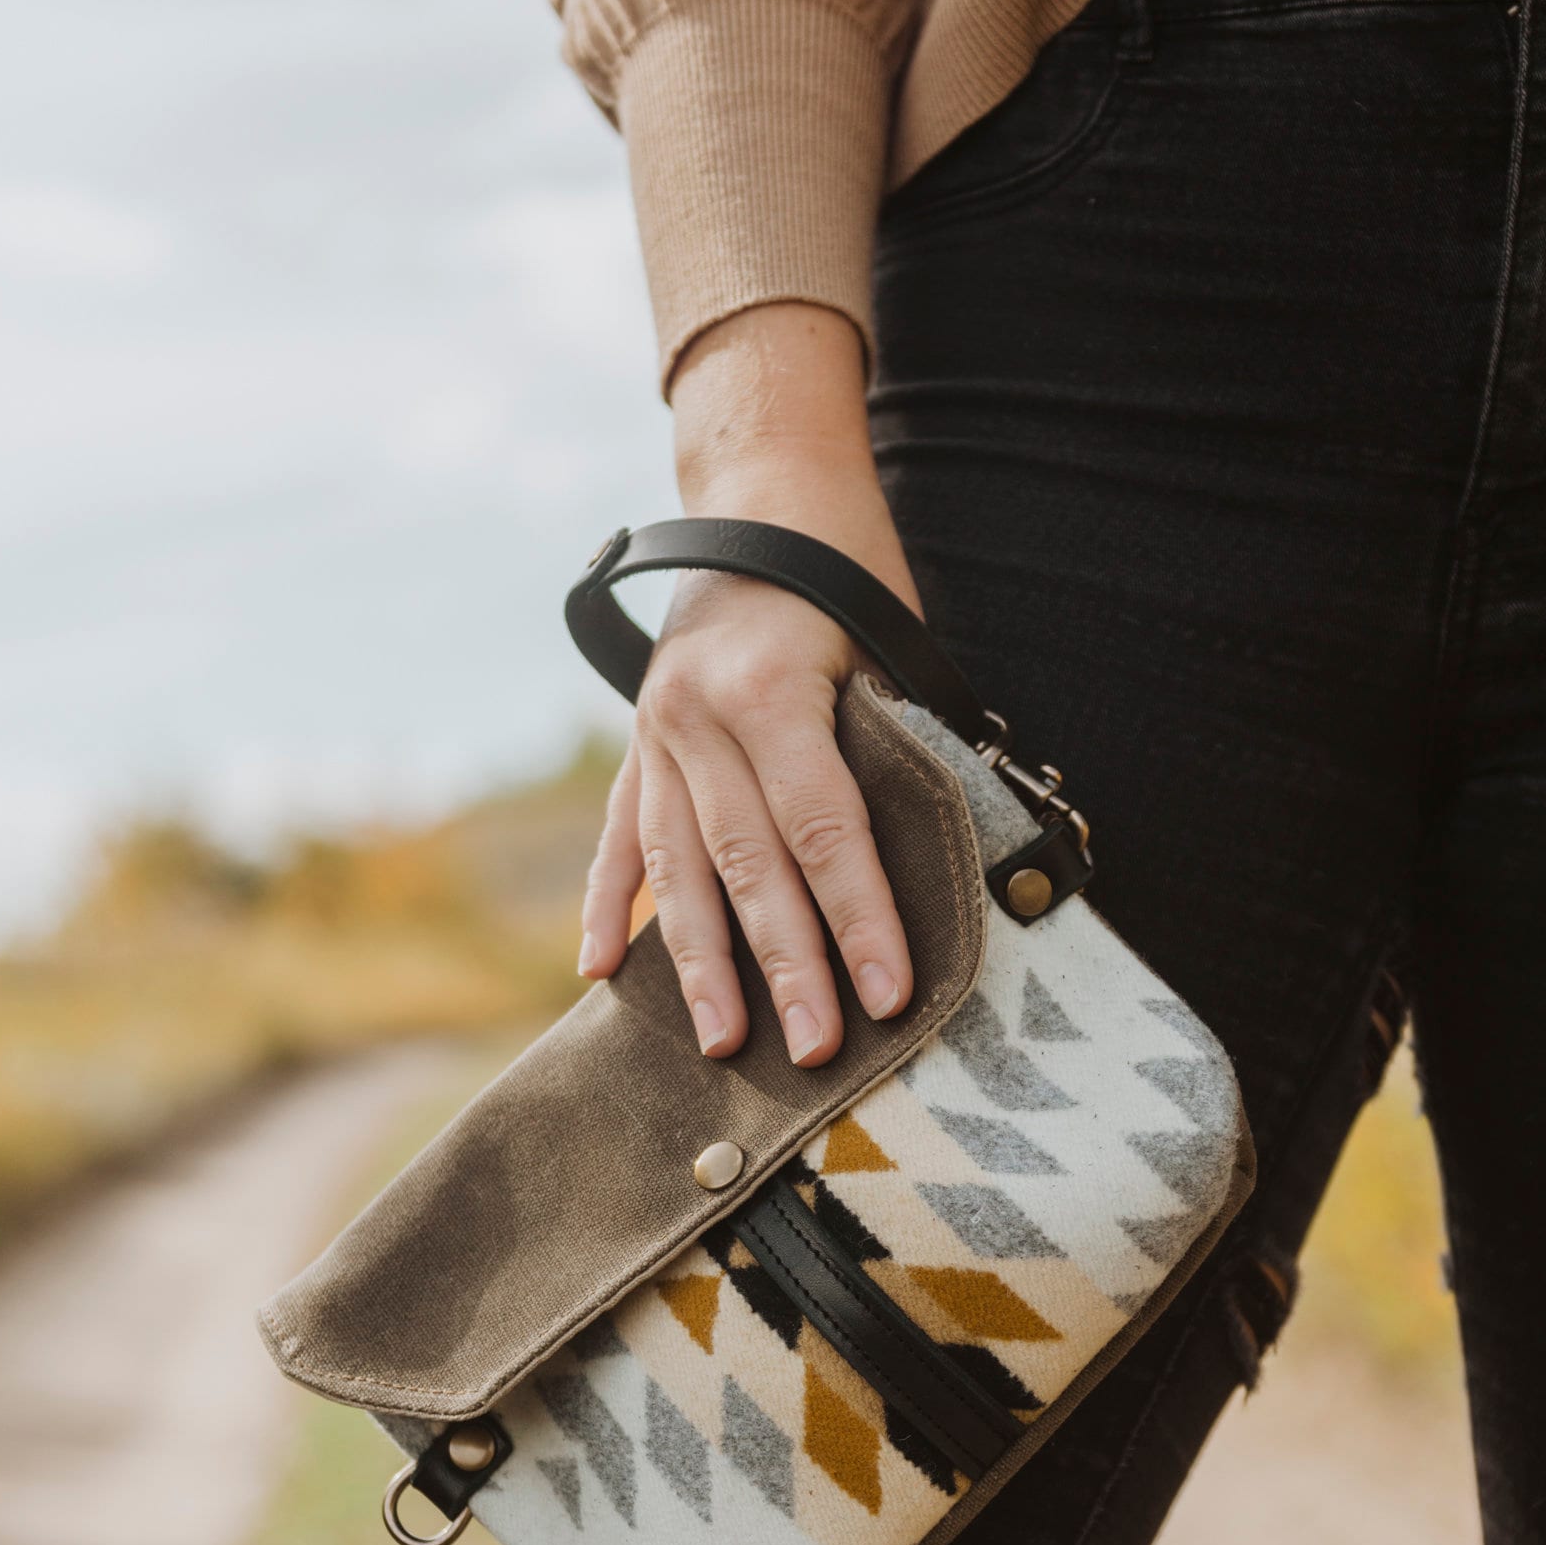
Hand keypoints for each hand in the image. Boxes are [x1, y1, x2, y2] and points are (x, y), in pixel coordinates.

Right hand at [578, 304, 919, 1066]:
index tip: (887, 994)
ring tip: (721, 1042)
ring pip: (677, 868)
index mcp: (769, 691)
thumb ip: (894, 749)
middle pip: (749, 866)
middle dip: (786, 968)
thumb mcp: (886, 649)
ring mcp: (655, 733)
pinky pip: (621, 836)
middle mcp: (697, 716)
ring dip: (698, 964)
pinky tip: (600, 970)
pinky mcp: (634, 743)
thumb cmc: (849, 573)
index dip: (860, 919)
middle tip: (815, 1051)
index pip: (825, 832)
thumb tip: (945, 862)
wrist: (762, 492)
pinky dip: (611, 904)